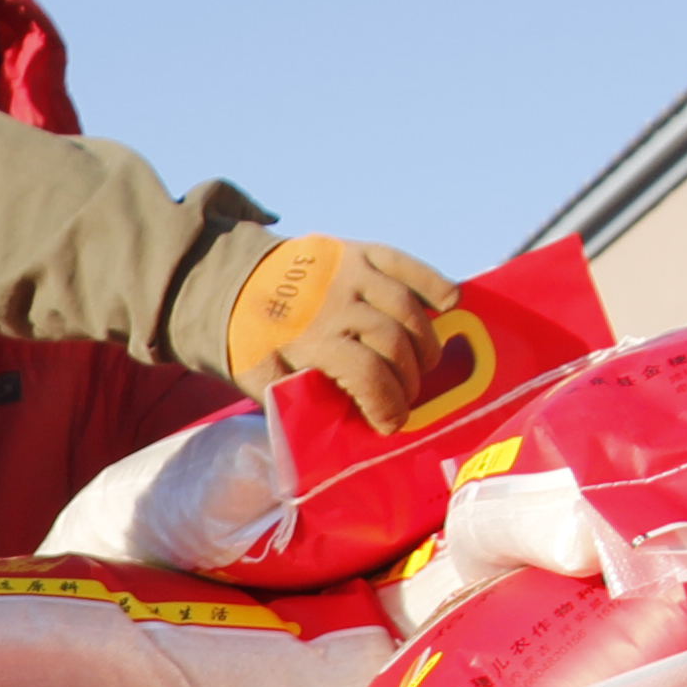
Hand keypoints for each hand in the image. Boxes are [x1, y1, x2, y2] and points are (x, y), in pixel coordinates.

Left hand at [226, 235, 455, 427]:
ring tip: (424, 366)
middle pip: (393, 342)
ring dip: (425, 343)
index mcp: (307, 339)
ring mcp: (350, 272)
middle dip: (408, 380)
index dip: (387, 404)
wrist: (236, 279)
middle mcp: (334, 302)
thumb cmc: (253, 340)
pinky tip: (450, 307)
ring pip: (407, 307)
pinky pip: (408, 265)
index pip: (366, 374)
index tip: (391, 424)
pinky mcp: (362, 251)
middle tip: (406, 398)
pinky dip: (435, 284)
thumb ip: (292, 402)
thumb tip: (331, 435)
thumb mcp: (257, 378)